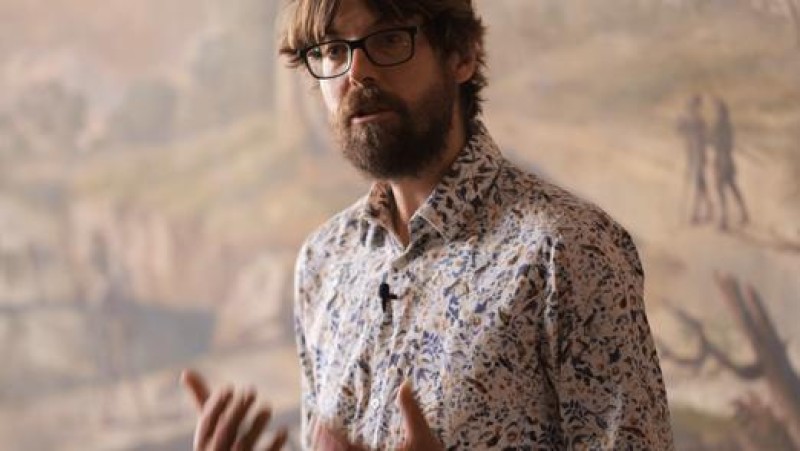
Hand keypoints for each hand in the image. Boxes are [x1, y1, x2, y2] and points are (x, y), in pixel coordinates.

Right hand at [181, 369, 287, 450]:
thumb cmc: (218, 443)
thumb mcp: (210, 424)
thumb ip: (200, 398)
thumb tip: (185, 372)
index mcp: (203, 442)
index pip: (206, 423)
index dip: (215, 405)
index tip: (229, 387)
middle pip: (225, 432)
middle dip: (237, 410)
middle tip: (251, 390)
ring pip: (244, 444)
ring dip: (256, 425)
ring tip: (268, 407)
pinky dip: (274, 443)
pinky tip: (284, 430)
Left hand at [313, 381, 442, 450]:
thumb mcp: (422, 435)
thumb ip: (411, 410)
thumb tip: (405, 384)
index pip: (347, 449)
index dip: (331, 435)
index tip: (322, 421)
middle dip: (324, 442)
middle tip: (317, 424)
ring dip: (330, 449)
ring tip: (322, 433)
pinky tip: (342, 444)